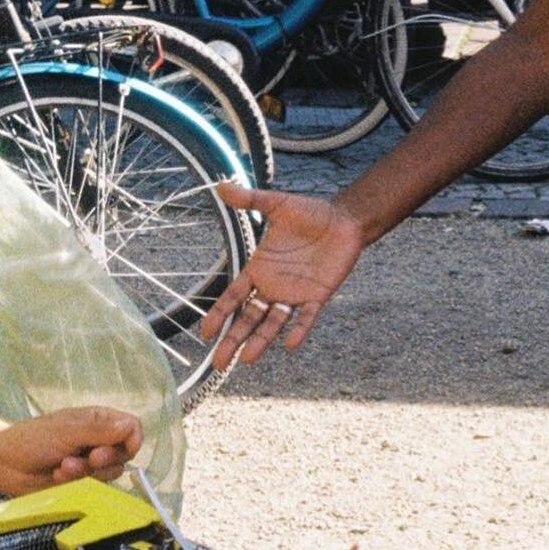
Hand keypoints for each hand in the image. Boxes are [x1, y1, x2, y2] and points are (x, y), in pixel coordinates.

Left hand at [0, 407, 143, 493]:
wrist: (4, 463)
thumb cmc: (31, 439)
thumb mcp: (67, 430)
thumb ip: (99, 430)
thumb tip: (129, 426)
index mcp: (97, 420)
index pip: (131, 427)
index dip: (132, 439)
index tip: (123, 448)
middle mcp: (98, 440)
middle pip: (125, 453)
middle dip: (106, 458)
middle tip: (90, 457)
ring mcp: (90, 463)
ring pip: (110, 473)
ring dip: (87, 471)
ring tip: (63, 466)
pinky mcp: (82, 482)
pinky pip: (94, 487)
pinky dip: (77, 482)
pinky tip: (57, 475)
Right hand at [199, 181, 365, 367]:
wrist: (343, 219)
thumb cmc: (309, 213)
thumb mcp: (277, 205)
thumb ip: (250, 200)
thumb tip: (221, 185)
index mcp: (258, 270)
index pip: (233, 297)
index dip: (219, 314)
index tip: (205, 332)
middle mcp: (272, 287)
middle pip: (247, 319)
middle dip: (233, 340)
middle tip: (218, 363)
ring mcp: (294, 294)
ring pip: (272, 324)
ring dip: (260, 341)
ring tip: (247, 360)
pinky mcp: (317, 296)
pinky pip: (305, 317)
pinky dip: (298, 329)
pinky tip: (290, 344)